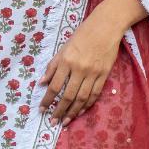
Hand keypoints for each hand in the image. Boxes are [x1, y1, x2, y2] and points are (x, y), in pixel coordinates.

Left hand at [38, 0, 147, 124]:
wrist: (106, 26)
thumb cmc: (83, 34)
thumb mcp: (64, 47)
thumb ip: (53, 66)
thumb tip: (42, 83)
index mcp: (67, 61)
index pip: (54, 86)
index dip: (47, 99)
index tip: (42, 109)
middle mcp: (79, 69)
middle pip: (68, 96)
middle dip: (59, 111)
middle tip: (52, 122)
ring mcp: (93, 73)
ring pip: (82, 98)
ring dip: (72, 112)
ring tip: (65, 121)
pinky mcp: (104, 74)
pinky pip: (95, 94)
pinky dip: (87, 105)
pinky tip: (80, 112)